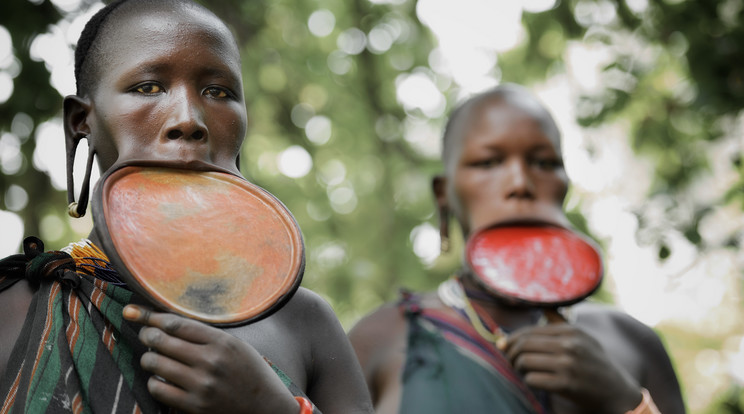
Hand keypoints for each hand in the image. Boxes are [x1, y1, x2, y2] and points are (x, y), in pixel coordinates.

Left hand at [122, 305, 298, 413]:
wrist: (266, 408)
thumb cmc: (251, 373)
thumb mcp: (236, 346)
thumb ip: (207, 336)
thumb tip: (170, 324)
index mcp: (222, 342)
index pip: (177, 324)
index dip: (152, 317)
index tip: (137, 313)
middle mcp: (211, 361)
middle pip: (162, 341)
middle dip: (147, 335)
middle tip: (146, 336)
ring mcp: (202, 385)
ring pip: (156, 364)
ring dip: (148, 359)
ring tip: (152, 358)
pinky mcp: (195, 406)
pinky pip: (159, 389)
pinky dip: (154, 382)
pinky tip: (159, 379)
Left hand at [503, 314, 641, 412]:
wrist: (617, 391)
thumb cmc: (595, 362)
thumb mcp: (582, 337)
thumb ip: (560, 322)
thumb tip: (540, 305)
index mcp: (570, 331)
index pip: (529, 331)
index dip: (511, 338)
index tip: (502, 346)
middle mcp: (569, 345)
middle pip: (524, 344)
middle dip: (510, 353)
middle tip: (509, 360)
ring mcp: (568, 364)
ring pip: (525, 361)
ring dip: (518, 368)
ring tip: (521, 371)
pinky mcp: (566, 384)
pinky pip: (533, 379)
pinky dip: (528, 381)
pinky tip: (533, 381)